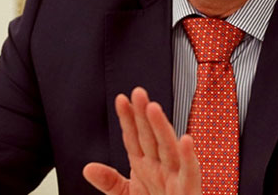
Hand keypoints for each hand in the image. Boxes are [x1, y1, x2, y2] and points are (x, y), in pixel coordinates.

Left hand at [83, 87, 201, 194]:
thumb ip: (110, 182)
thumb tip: (88, 167)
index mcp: (146, 165)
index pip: (135, 138)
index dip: (128, 119)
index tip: (121, 99)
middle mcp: (161, 167)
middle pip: (151, 137)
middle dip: (144, 115)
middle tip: (138, 92)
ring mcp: (176, 177)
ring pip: (169, 148)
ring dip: (162, 128)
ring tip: (153, 108)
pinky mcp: (189, 190)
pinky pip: (190, 172)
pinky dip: (189, 157)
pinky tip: (186, 140)